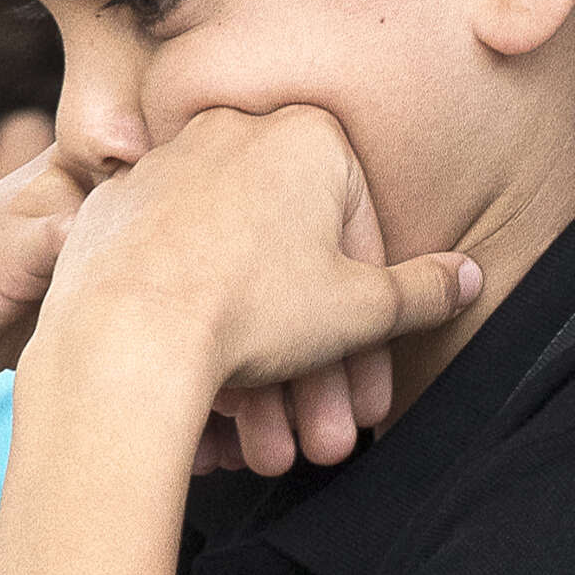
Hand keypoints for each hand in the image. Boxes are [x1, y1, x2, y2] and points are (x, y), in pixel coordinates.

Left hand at [43, 107, 481, 475]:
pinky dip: (189, 327)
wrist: (124, 338)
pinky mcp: (107, 210)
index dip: (369, 319)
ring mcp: (159, 167)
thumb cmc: (253, 311)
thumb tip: (468, 277)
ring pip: (228, 272)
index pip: (358, 230)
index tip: (364, 383)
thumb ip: (421, 291)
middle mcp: (228, 132)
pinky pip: (166, 273)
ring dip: (255, 363)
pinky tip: (203, 394)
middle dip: (310, 360)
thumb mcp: (362, 309)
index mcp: (303, 134)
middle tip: (321, 429)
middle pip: (288, 258)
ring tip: (260, 442)